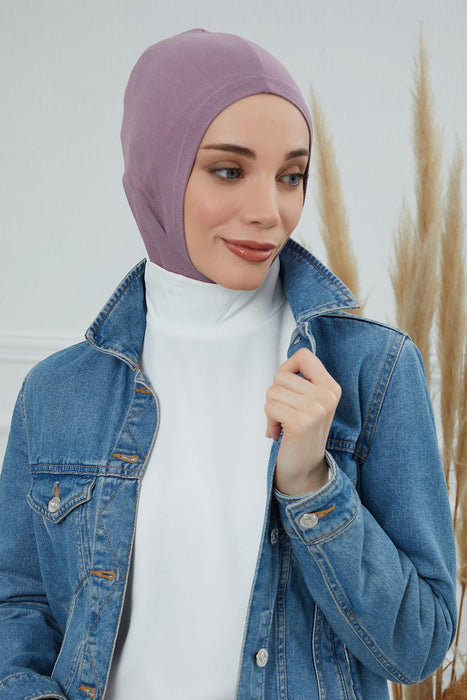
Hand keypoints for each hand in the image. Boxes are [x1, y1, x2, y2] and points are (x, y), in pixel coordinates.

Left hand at [265, 348, 340, 494]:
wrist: (305, 470)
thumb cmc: (302, 433)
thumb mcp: (310, 402)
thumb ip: (301, 381)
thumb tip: (285, 364)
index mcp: (331, 387)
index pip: (304, 355)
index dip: (287, 368)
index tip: (287, 387)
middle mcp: (327, 396)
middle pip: (281, 375)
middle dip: (275, 395)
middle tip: (285, 414)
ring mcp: (316, 409)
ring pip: (272, 392)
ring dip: (271, 410)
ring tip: (283, 425)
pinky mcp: (301, 422)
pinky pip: (269, 407)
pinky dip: (269, 421)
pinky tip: (279, 434)